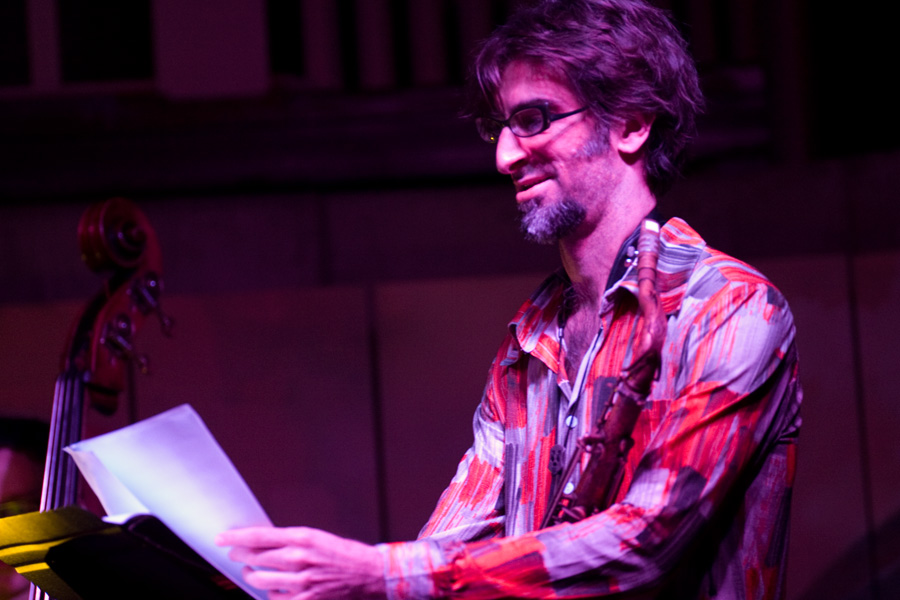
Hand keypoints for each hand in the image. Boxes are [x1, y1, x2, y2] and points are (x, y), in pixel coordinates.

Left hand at [215, 526, 385, 599]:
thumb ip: (290, 541)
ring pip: (260, 581)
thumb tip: (261, 543)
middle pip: (254, 559)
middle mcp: (300, 560)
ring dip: (252, 576)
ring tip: (252, 572)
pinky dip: (270, 594)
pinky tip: (273, 588)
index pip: (259, 537)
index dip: (236, 538)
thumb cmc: (345, 555)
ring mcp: (302, 583)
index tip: (222, 538)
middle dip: (239, 557)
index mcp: (303, 538)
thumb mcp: (317, 538)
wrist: (370, 574)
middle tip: (235, 555)